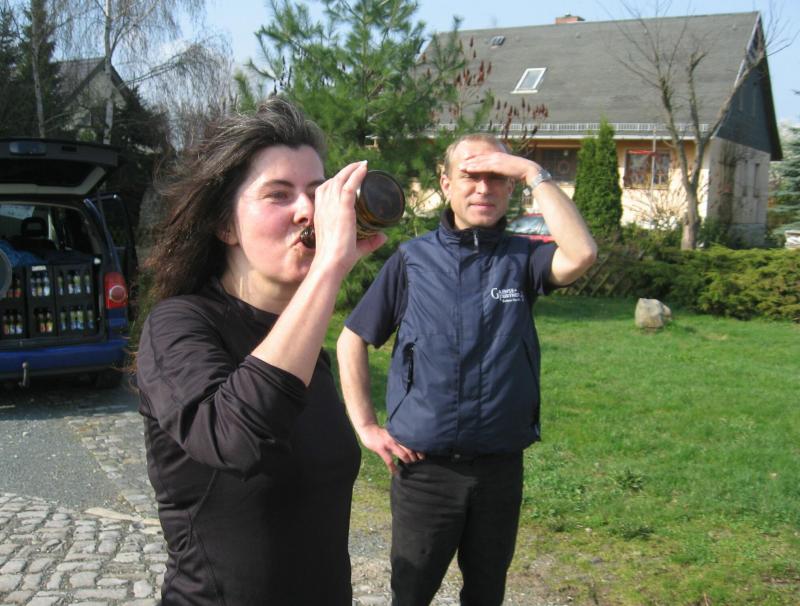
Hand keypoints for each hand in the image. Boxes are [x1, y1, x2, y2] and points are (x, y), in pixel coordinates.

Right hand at [311, 161, 384, 275]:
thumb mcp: (355, 247)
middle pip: (333, 181)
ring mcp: (332, 207)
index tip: (348, 177)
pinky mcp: (342, 210)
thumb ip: (369, 241)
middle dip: (345, 171)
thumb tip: (383, 236)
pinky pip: (349, 187)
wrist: (330, 265)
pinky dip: (357, 176)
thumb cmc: (338, 260)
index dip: (335, 181)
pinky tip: (365, 169)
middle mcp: (324, 207)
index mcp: (321, 214)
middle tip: (359, 166)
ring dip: (352, 169)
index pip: (325, 190)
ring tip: (363, 165)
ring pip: (340, 180)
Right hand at [357, 423, 423, 473]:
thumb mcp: (392, 432)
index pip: (412, 442)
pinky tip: (395, 473)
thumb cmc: (382, 432)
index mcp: (399, 434)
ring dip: (408, 461)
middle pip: (410, 449)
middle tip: (420, 464)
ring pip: (403, 454)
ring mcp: (389, 444)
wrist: (368, 429)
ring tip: (411, 468)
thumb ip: (400, 438)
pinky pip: (389, 461)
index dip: (419, 450)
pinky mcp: (381, 449)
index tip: (424, 456)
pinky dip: (393, 468)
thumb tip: (410, 445)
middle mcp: (396, 438)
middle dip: (416, 457)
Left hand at [458, 152, 542, 184]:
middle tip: (460, 165)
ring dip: (470, 164)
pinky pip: (484, 165)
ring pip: (480, 161)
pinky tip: (468, 169)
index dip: (475, 162)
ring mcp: (498, 159)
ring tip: (461, 167)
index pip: (485, 159)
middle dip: (470, 161)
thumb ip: (504, 174)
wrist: (531, 171)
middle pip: (480, 159)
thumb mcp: (511, 173)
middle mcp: (498, 156)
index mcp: (501, 158)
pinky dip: (475, 167)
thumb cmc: (523, 174)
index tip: (467, 165)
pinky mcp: (498, 163)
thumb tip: (500, 179)